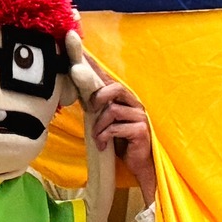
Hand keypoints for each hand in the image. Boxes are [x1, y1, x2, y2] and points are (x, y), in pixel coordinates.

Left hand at [79, 49, 156, 206]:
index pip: (111, 79)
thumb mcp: (109, 123)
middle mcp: (136, 105)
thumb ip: (100, 109)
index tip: (81, 55)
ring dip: (99, 126)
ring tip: (97, 138)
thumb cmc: (124, 144)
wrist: (140, 166)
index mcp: (127, 100)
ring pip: (112, 111)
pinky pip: (115, 128)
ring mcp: (140, 117)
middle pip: (116, 88)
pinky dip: (104, 137)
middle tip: (91, 109)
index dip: (97, 68)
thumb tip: (82, 96)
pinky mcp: (140, 131)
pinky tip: (103, 145)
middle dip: (99, 97)